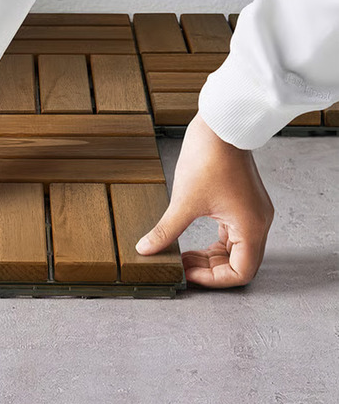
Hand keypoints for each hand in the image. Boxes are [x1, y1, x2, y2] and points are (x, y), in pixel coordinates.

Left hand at [136, 114, 274, 287]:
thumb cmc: (210, 157)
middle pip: (238, 264)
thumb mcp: (183, 201)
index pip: (240, 273)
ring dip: (208, 257)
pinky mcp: (241, 203)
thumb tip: (147, 249)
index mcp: (251, 227)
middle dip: (208, 269)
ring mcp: (251, 212)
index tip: (186, 273)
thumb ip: (166, 231)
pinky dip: (211, 242)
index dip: (212, 279)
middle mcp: (257, 223)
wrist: (221, 124)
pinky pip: (230, 233)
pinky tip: (188, 241)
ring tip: (181, 255)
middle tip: (180, 265)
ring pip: (233, 250)